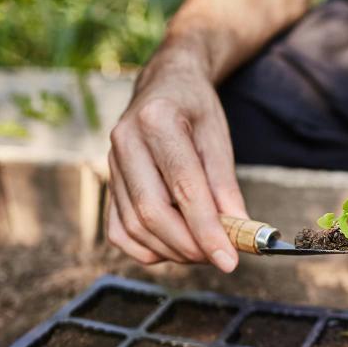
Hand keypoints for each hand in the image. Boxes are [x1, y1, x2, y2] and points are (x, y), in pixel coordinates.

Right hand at [107, 52, 246, 271]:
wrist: (165, 87)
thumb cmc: (196, 112)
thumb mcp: (219, 141)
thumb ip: (226, 189)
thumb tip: (239, 234)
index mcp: (158, 120)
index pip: (184, 188)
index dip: (208, 230)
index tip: (230, 260)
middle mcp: (126, 141)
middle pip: (152, 212)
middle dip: (188, 246)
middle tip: (217, 257)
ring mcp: (110, 164)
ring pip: (135, 227)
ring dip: (171, 251)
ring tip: (202, 251)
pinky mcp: (108, 185)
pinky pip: (119, 232)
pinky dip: (147, 250)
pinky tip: (173, 247)